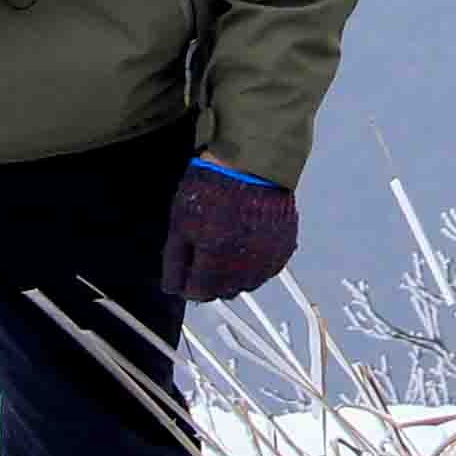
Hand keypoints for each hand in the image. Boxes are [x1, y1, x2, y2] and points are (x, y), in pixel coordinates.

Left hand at [160, 161, 298, 301]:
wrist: (253, 163)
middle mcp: (244, 266)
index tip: (184, 273)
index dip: (185, 283)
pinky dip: (255, 262)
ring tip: (226, 244)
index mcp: (215, 260)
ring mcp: (266, 258)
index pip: (196, 293)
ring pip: (245, 284)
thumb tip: (172, 284)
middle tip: (204, 254)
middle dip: (208, 279)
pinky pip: (266, 269)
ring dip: (232, 273)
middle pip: (221, 292)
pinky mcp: (283, 248)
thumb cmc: (216, 185)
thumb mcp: (180, 220)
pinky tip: (246, 242)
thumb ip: (175, 259)